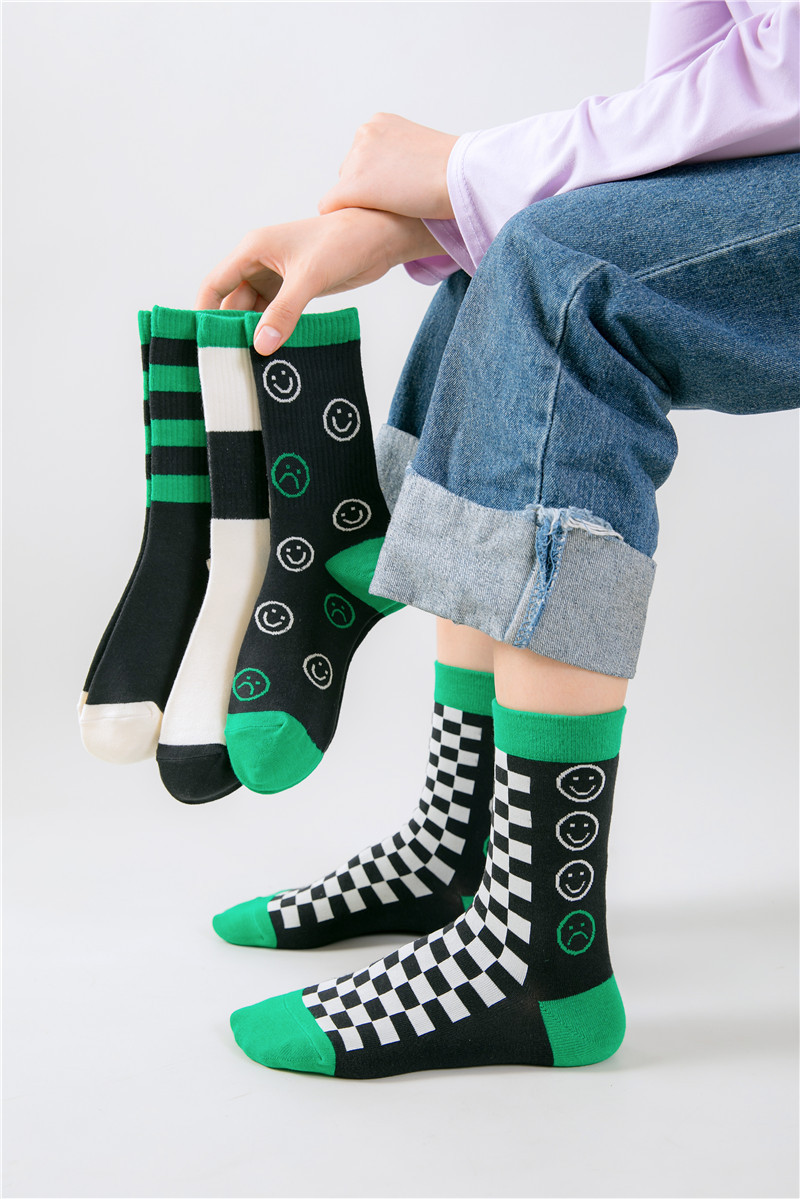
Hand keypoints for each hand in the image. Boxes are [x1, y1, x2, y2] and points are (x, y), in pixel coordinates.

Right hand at [195, 209, 442, 353]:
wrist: (378, 238)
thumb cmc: (341, 243)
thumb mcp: (309, 278)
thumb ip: (284, 312)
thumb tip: (261, 346)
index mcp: (253, 250)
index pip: (216, 283)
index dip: (204, 311)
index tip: (198, 340)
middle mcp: (260, 263)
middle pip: (233, 302)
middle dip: (230, 330)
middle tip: (226, 363)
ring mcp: (278, 278)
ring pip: (255, 312)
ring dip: (253, 334)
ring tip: (248, 365)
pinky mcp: (295, 290)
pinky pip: (275, 315)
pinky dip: (273, 333)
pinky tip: (273, 354)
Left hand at [318, 113, 457, 220]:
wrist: (461, 178)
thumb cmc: (454, 172)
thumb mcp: (424, 152)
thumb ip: (402, 158)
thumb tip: (397, 178)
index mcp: (380, 123)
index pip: (364, 158)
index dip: (379, 180)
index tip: (397, 193)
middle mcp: (363, 135)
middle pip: (350, 173)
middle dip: (367, 191)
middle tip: (394, 206)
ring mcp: (356, 160)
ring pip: (343, 192)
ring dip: (360, 205)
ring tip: (388, 215)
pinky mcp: (352, 187)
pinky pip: (329, 206)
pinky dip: (339, 218)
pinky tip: (358, 227)